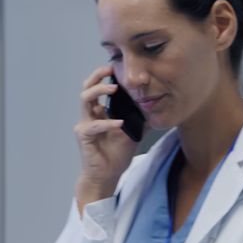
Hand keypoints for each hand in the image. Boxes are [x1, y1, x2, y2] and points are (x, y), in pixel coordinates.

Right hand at [75, 66, 138, 206]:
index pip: (98, 88)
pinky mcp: (84, 136)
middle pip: (87, 88)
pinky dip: (107, 123)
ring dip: (99, 91)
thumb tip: (158, 106)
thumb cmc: (116, 155)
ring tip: (114, 89)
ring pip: (85, 100)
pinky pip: (94, 125)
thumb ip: (140, 118)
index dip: (105, 76)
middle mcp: (90, 115)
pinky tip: (119, 123)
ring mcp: (85, 124)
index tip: (117, 67)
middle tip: (111, 69)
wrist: (106, 175)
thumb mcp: (134, 132)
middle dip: (98, 76)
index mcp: (100, 112)